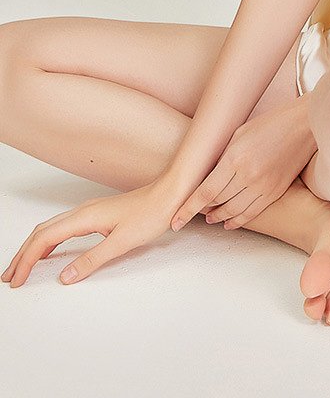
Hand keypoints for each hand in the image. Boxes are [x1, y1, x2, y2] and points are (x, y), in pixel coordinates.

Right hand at [1, 180, 178, 287]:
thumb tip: (65, 277)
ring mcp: (89, 211)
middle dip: (23, 255)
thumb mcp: (122, 242)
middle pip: (42, 232)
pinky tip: (51, 251)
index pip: (44, 239)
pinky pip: (64, 227)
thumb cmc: (151, 213)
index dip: (27, 260)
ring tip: (23, 266)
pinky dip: (50, 241)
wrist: (170, 193)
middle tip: (9, 277)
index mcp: (84, 217)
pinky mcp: (97, 214)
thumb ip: (92, 260)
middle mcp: (82, 211)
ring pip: (51, 228)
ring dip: (34, 247)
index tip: (16, 279)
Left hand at [171, 97, 314, 231]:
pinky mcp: (276, 192)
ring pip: (234, 212)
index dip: (188, 209)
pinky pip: (252, 212)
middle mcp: (248, 176)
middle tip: (191, 213)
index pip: (205, 192)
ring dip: (219, 217)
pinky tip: (229, 223)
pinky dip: (238, 221)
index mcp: (234, 159)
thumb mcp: (239, 133)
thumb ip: (223, 156)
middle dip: (201, 211)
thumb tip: (207, 174)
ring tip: (210, 218)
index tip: (175, 219)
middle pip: (217, 203)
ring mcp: (263, 186)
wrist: (303, 125)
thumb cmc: (271, 123)